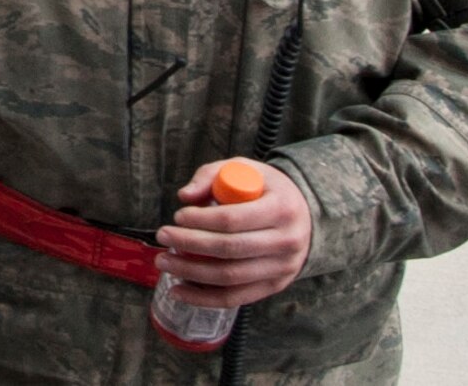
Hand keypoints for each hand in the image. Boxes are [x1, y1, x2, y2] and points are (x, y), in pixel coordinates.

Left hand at [154, 159, 312, 307]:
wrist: (304, 216)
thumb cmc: (265, 189)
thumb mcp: (244, 169)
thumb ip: (211, 176)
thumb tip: (184, 196)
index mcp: (281, 209)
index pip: (233, 219)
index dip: (200, 220)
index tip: (178, 216)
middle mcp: (287, 242)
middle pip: (230, 249)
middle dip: (190, 244)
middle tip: (162, 236)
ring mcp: (283, 268)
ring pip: (231, 277)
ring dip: (192, 273)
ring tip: (164, 262)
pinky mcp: (275, 286)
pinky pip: (236, 298)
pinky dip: (205, 298)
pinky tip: (179, 291)